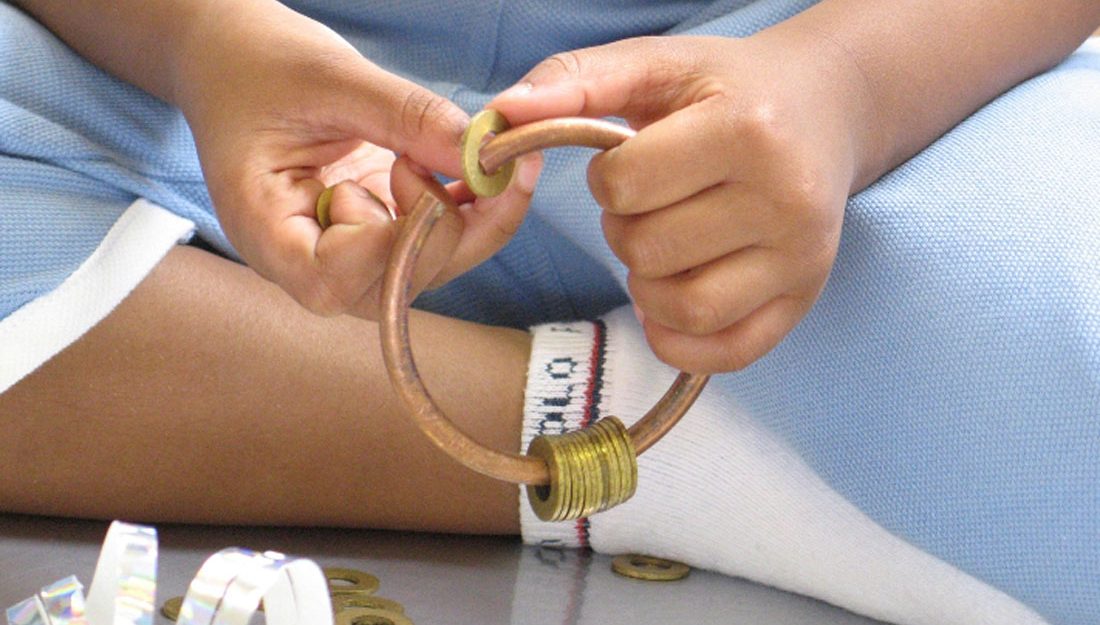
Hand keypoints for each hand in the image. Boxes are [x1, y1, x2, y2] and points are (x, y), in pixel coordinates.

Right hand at [174, 2, 539, 317]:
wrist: (236, 58)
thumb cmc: (257, 66)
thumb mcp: (329, 77)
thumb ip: (406, 117)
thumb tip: (483, 155)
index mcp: (265, 229)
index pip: (330, 279)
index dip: (386, 248)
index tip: (412, 172)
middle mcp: (307, 257)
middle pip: (389, 286)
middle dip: (446, 232)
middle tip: (472, 160)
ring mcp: (346, 249)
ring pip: (424, 269)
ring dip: (471, 222)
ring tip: (481, 155)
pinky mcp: (378, 228)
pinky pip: (434, 241)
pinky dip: (469, 209)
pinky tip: (483, 167)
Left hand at [490, 34, 868, 372]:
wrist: (826, 109)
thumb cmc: (728, 88)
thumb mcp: (657, 63)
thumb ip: (576, 79)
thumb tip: (500, 115)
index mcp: (747, 130)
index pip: (625, 185)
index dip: (607, 178)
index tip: (633, 161)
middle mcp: (787, 199)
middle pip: (647, 251)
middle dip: (625, 228)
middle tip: (653, 202)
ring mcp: (802, 259)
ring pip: (682, 309)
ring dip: (647, 284)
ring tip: (665, 244)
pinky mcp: (805, 301)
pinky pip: (723, 353)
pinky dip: (679, 339)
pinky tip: (671, 299)